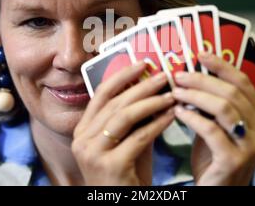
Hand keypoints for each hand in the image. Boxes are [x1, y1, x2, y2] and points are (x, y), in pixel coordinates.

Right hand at [72, 62, 174, 184]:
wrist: (120, 204)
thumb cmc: (126, 174)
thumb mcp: (126, 141)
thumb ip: (134, 118)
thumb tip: (155, 89)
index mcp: (83, 129)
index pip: (101, 94)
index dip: (121, 76)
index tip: (141, 64)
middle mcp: (82, 139)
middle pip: (114, 102)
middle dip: (142, 86)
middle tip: (164, 76)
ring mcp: (93, 153)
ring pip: (124, 116)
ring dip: (151, 102)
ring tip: (171, 94)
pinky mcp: (110, 166)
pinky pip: (139, 137)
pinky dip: (158, 123)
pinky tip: (172, 116)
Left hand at [172, 52, 254, 185]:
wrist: (218, 190)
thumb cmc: (214, 158)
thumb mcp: (217, 126)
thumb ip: (212, 104)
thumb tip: (192, 75)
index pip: (243, 81)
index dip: (221, 65)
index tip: (200, 54)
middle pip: (231, 91)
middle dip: (201, 79)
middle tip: (179, 75)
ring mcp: (250, 145)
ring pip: (223, 107)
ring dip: (195, 95)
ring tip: (176, 92)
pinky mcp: (234, 159)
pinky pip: (211, 130)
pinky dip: (192, 117)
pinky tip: (177, 112)